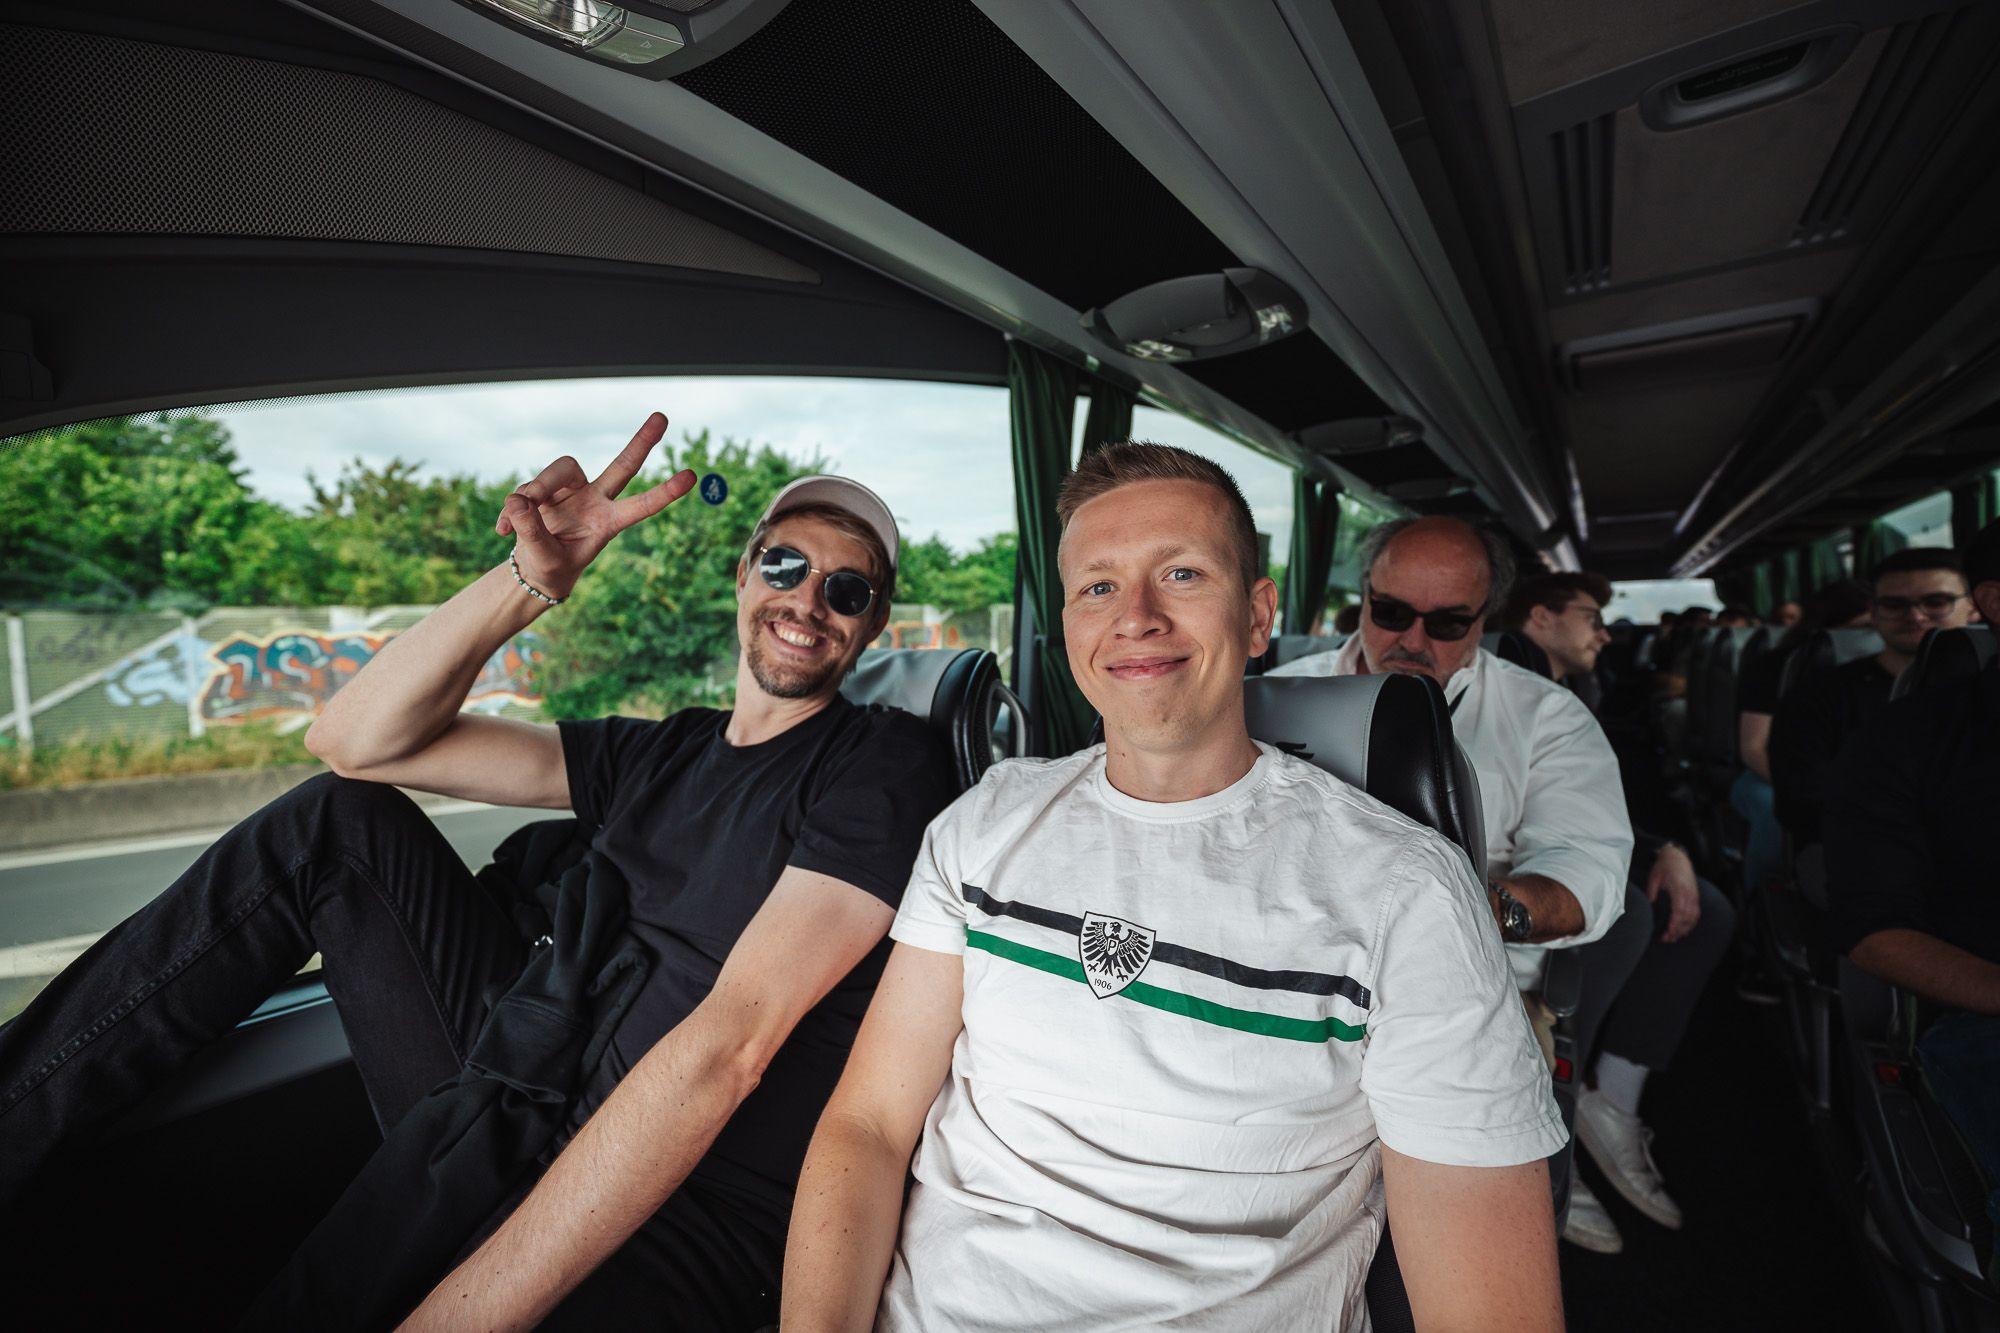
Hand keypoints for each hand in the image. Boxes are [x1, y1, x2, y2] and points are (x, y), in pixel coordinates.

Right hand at [496, 412, 696, 599]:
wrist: (536, 570)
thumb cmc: (552, 567)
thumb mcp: (545, 559)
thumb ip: (533, 532)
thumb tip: (519, 500)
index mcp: (608, 523)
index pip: (640, 507)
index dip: (664, 493)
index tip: (692, 477)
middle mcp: (596, 500)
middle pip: (622, 466)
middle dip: (642, 442)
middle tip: (663, 416)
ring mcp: (573, 491)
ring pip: (558, 470)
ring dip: (535, 490)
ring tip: (515, 519)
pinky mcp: (547, 488)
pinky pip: (525, 488)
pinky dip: (511, 510)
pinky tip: (502, 532)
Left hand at [1644, 844, 1700, 943]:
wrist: (1677, 855)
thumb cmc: (1664, 866)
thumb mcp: (1654, 877)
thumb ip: (1652, 892)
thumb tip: (1650, 905)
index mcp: (1678, 889)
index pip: (1679, 912)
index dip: (1674, 925)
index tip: (1666, 933)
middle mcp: (1689, 894)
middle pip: (1687, 918)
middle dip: (1678, 931)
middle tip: (1666, 939)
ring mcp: (1694, 895)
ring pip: (1693, 917)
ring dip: (1685, 929)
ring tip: (1674, 937)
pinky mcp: (1696, 895)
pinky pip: (1696, 913)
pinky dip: (1691, 923)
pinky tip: (1684, 929)